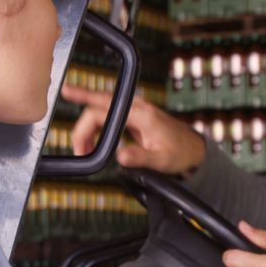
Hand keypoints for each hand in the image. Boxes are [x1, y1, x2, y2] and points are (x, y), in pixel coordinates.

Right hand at [61, 84, 205, 174]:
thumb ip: (141, 157)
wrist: (194, 150)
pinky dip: (97, 125)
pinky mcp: (135, 116)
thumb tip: (120, 156)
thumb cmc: (181, 153)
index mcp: (142, 115)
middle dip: (83, 126)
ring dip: (88, 126)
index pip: (106, 106)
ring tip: (83, 147)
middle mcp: (138, 107)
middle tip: (79, 148)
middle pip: (99, 106)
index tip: (71, 107)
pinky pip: (109, 114)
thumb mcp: (162, 160)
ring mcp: (136, 110)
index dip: (85, 107)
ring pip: (102, 109)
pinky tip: (91, 137)